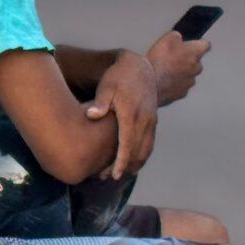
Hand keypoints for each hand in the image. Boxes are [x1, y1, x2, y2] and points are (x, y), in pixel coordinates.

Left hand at [85, 51, 157, 179]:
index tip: (113, 175)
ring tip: (118, 174)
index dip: (121, 162)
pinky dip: (141, 156)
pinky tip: (131, 163)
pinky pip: (149, 144)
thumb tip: (92, 115)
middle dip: (124, 167)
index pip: (128, 144)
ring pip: (145, 150)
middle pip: (137, 152)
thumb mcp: (106, 86)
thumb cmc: (118, 77)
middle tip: (106, 177)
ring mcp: (151, 122)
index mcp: (131, 114)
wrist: (140, 68)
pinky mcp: (153, 121)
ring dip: (134, 164)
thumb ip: (100, 102)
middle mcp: (145, 121)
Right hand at [147, 31, 210, 106]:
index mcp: (195, 53)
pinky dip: (174, 84)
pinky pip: (180, 87)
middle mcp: (196, 69)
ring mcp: (189, 83)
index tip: (197, 43)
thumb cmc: (159, 61)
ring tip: (166, 70)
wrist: (149, 82)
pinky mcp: (181, 94)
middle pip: (196, 62)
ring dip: (180, 73)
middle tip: (173, 57)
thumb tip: (178, 39)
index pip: (206, 45)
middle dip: (187, 60)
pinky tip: (163, 81)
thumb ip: (177, 37)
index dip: (200, 43)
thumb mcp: (168, 38)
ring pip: (188, 75)